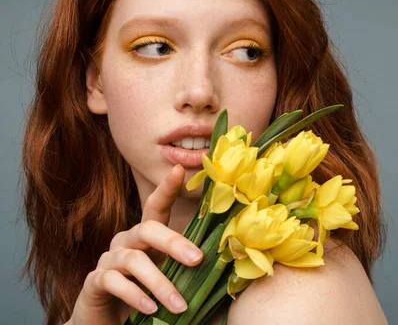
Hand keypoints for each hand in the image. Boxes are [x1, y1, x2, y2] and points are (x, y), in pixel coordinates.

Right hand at [66, 164, 202, 324]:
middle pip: (147, 229)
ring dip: (160, 284)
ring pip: (133, 261)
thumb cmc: (144, 295)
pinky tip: (151, 309)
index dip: (166, 188)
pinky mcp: (94, 282)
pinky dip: (134, 296)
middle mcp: (125, 241)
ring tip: (180, 305)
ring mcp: (108, 260)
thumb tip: (222, 261)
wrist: (106, 322)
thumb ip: (185, 266)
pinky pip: (113, 282)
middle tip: (197, 259)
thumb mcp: (169, 276)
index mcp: (145, 236)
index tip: (178, 170)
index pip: (155, 206)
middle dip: (174, 243)